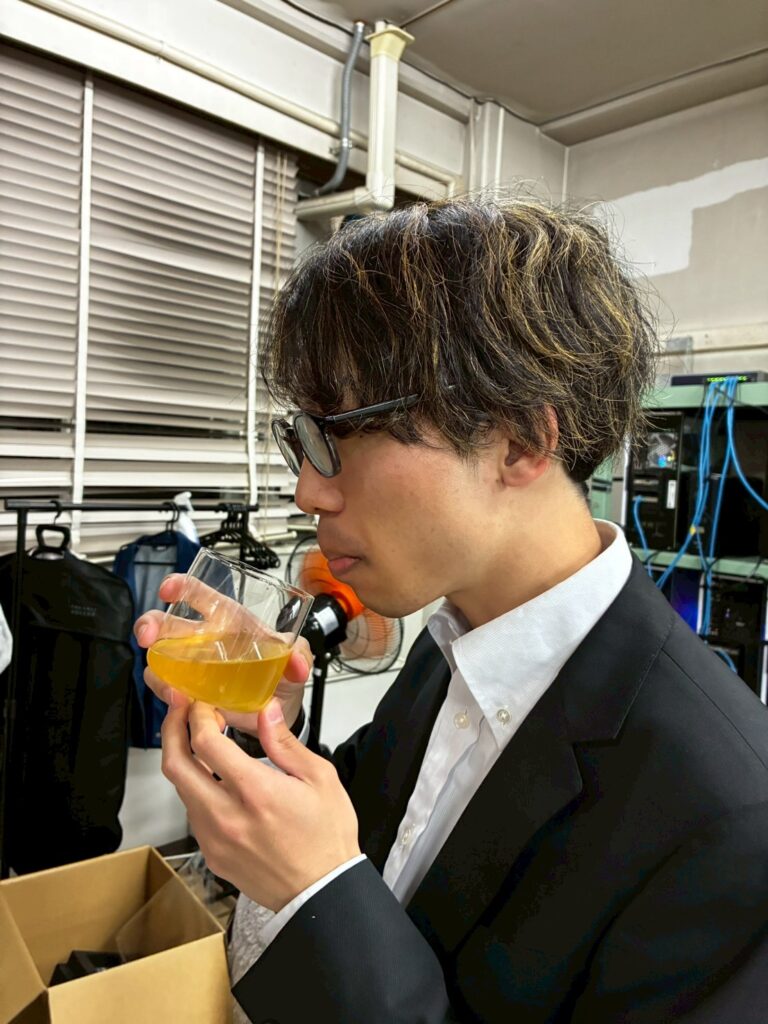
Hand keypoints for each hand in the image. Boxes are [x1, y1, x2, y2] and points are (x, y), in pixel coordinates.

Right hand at [134, 573, 311, 736]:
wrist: (279, 707)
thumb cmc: (280, 670)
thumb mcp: (295, 656)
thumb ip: (300, 654)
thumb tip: (299, 664)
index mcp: (228, 620)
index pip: (200, 595)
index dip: (181, 586)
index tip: (169, 588)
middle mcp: (204, 639)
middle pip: (166, 624)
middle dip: (150, 625)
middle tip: (147, 636)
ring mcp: (193, 667)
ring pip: (160, 661)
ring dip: (159, 673)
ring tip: (174, 690)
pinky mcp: (191, 693)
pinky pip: (169, 693)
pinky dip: (171, 700)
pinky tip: (184, 705)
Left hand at [162, 697, 360, 909]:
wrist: (322, 892)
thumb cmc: (326, 837)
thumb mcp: (320, 778)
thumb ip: (285, 742)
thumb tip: (266, 711)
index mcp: (256, 792)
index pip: (206, 743)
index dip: (198, 716)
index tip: (203, 704)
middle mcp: (227, 816)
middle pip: (176, 765)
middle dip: (172, 729)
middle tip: (180, 711)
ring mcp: (214, 839)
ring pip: (180, 789)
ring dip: (182, 758)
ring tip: (197, 740)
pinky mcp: (212, 854)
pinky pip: (192, 813)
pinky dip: (194, 787)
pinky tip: (211, 777)